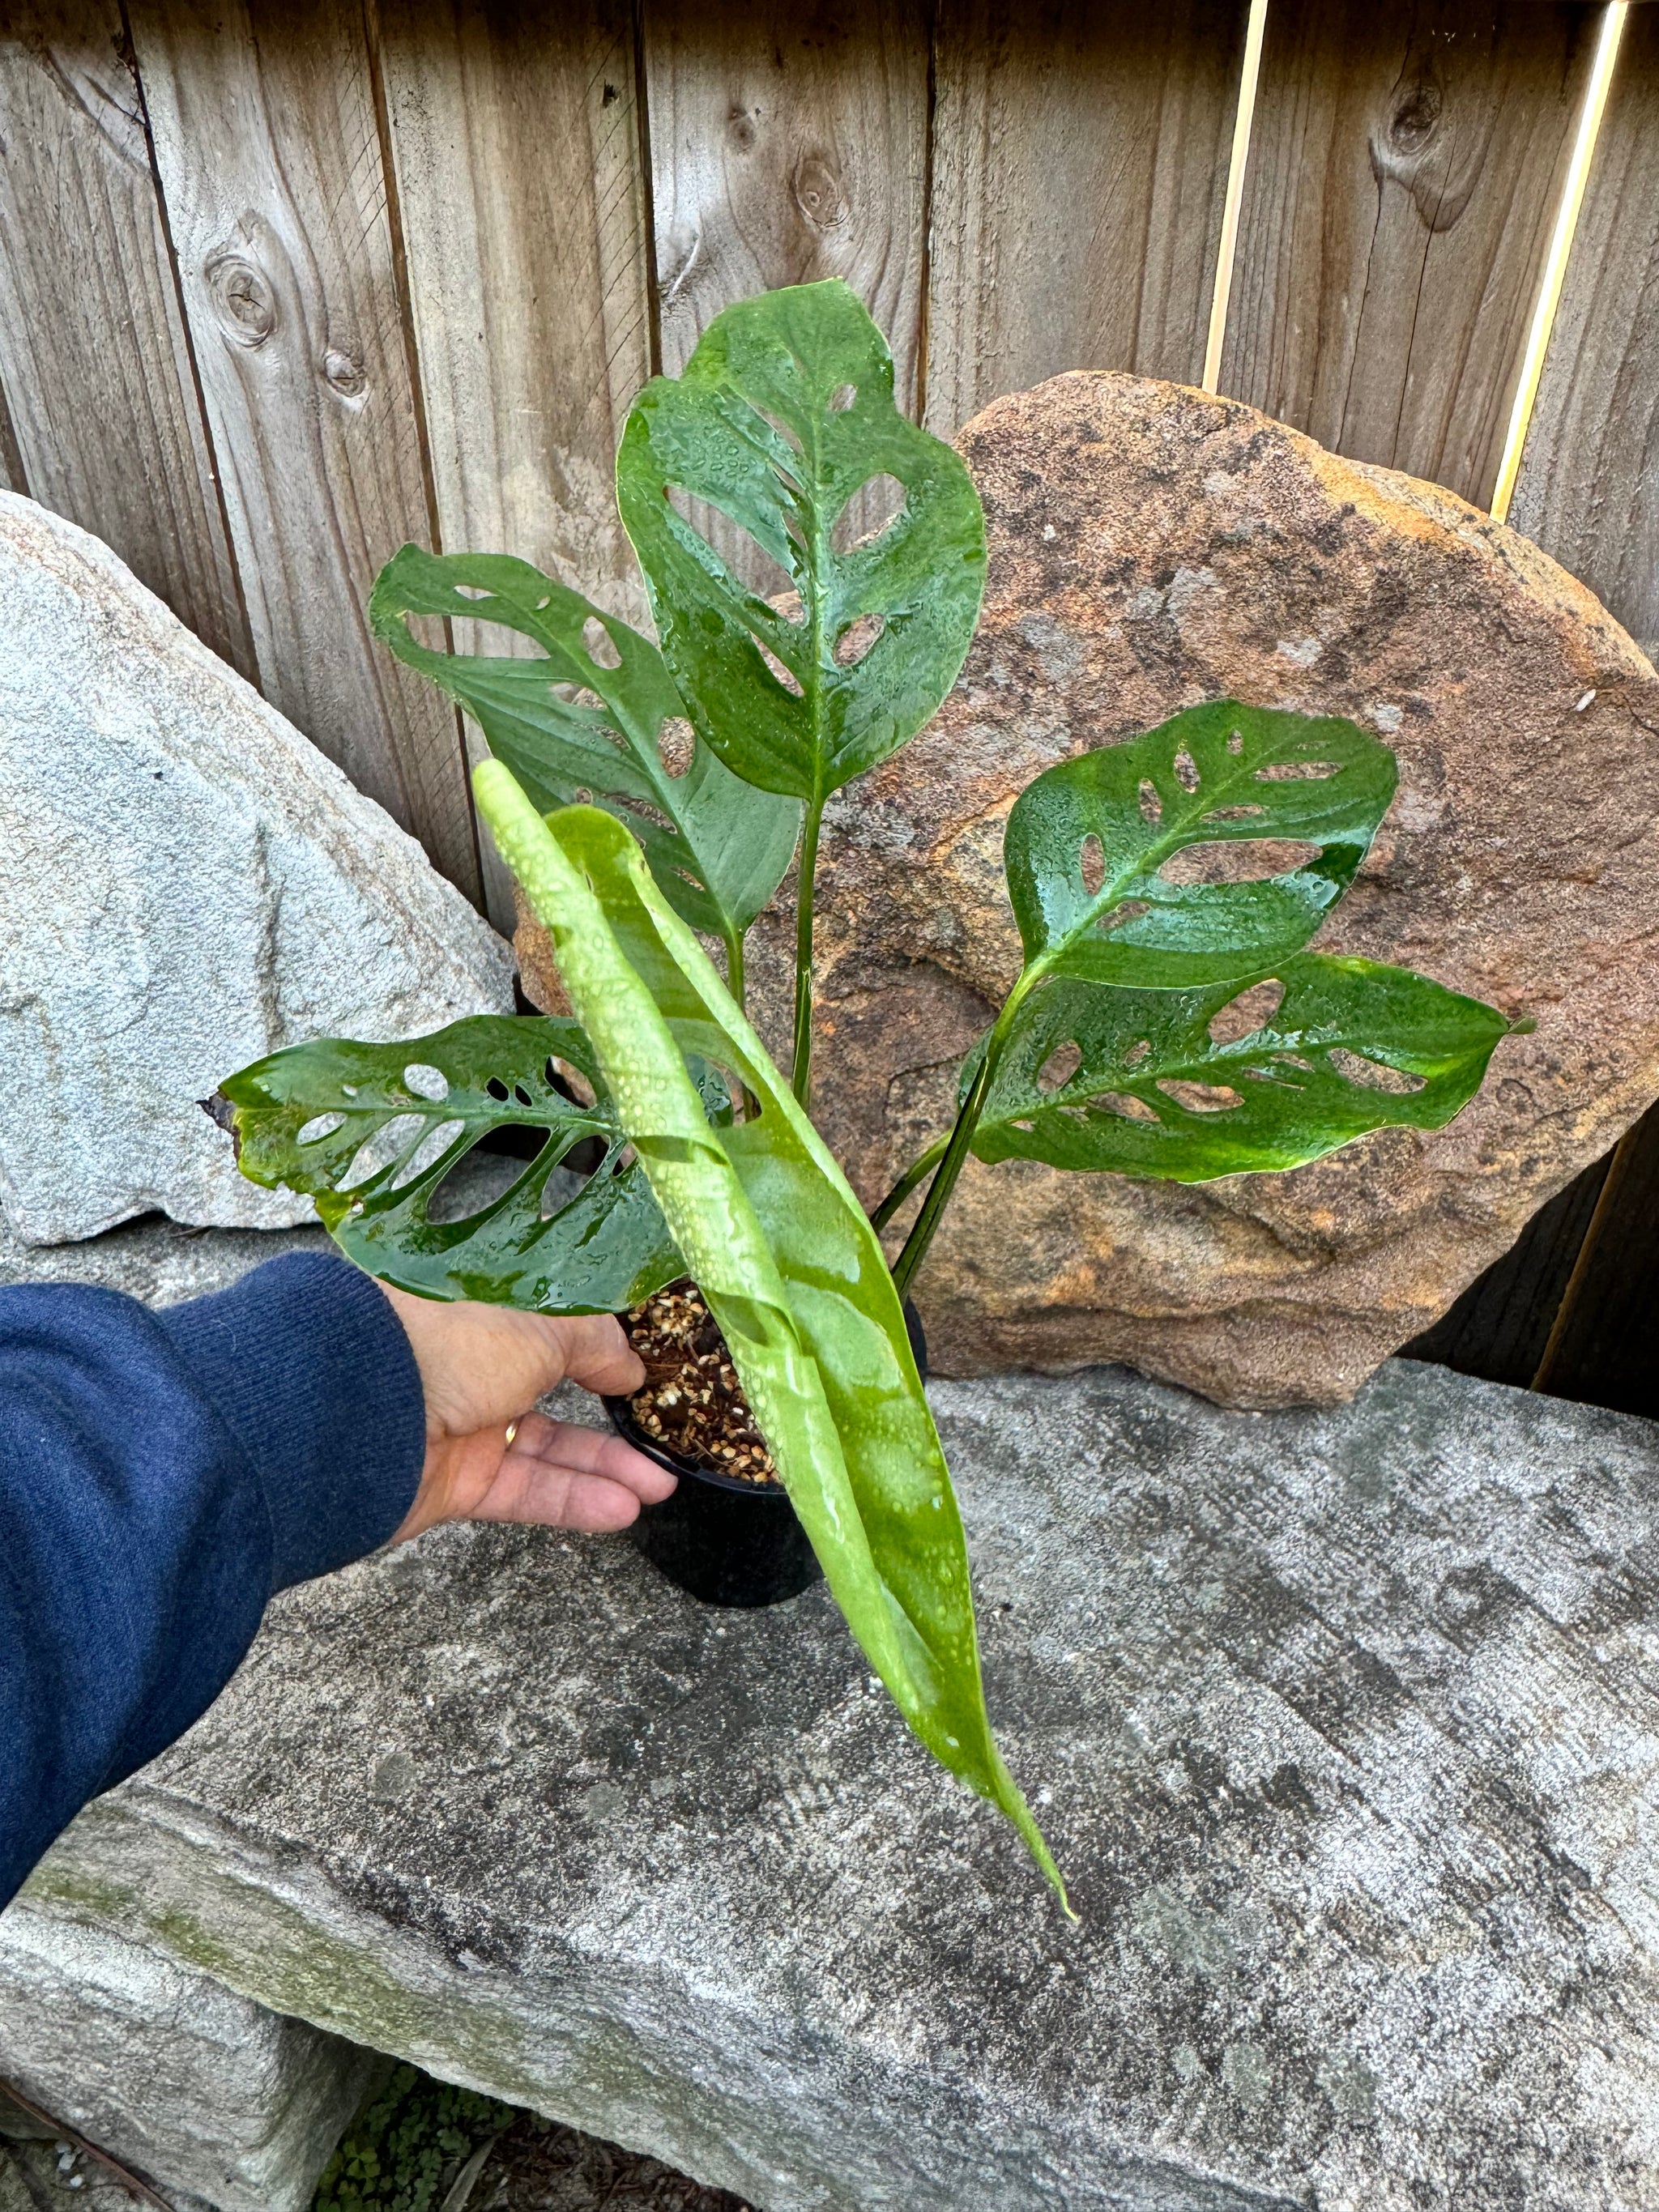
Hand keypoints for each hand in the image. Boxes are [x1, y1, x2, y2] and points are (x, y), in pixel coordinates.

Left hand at [377, 1286, 674, 1543]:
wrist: (356, 1411)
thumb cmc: (442, 1341)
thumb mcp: (542, 1323)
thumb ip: (595, 1344)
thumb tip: (629, 1366)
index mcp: (481, 1306)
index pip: (547, 1323)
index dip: (596, 1344)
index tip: (640, 1365)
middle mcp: (468, 1362)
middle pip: (553, 1393)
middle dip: (610, 1417)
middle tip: (658, 1435)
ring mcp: (459, 1424)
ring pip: (544, 1448)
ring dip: (604, 1468)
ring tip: (659, 1484)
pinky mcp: (451, 1483)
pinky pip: (523, 1491)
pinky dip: (572, 1500)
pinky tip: (621, 1507)